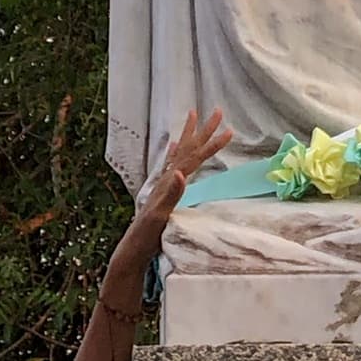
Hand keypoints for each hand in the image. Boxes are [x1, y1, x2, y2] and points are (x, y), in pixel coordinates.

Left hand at [106, 108, 233, 284]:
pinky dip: (175, 152)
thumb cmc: (146, 235)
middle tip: (218, 111)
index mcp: (170, 181)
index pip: (194, 158)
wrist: (132, 249)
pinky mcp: (162, 192)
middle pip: (189, 148)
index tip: (229, 130)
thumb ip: (171, 194)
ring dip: (189, 135)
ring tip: (193, 114)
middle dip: (204, 130)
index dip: (211, 144)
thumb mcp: (159, 216)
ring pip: (181, 152)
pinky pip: (171, 164)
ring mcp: (164, 184)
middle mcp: (167, 178)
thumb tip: (181, 171)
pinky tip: (173, 147)